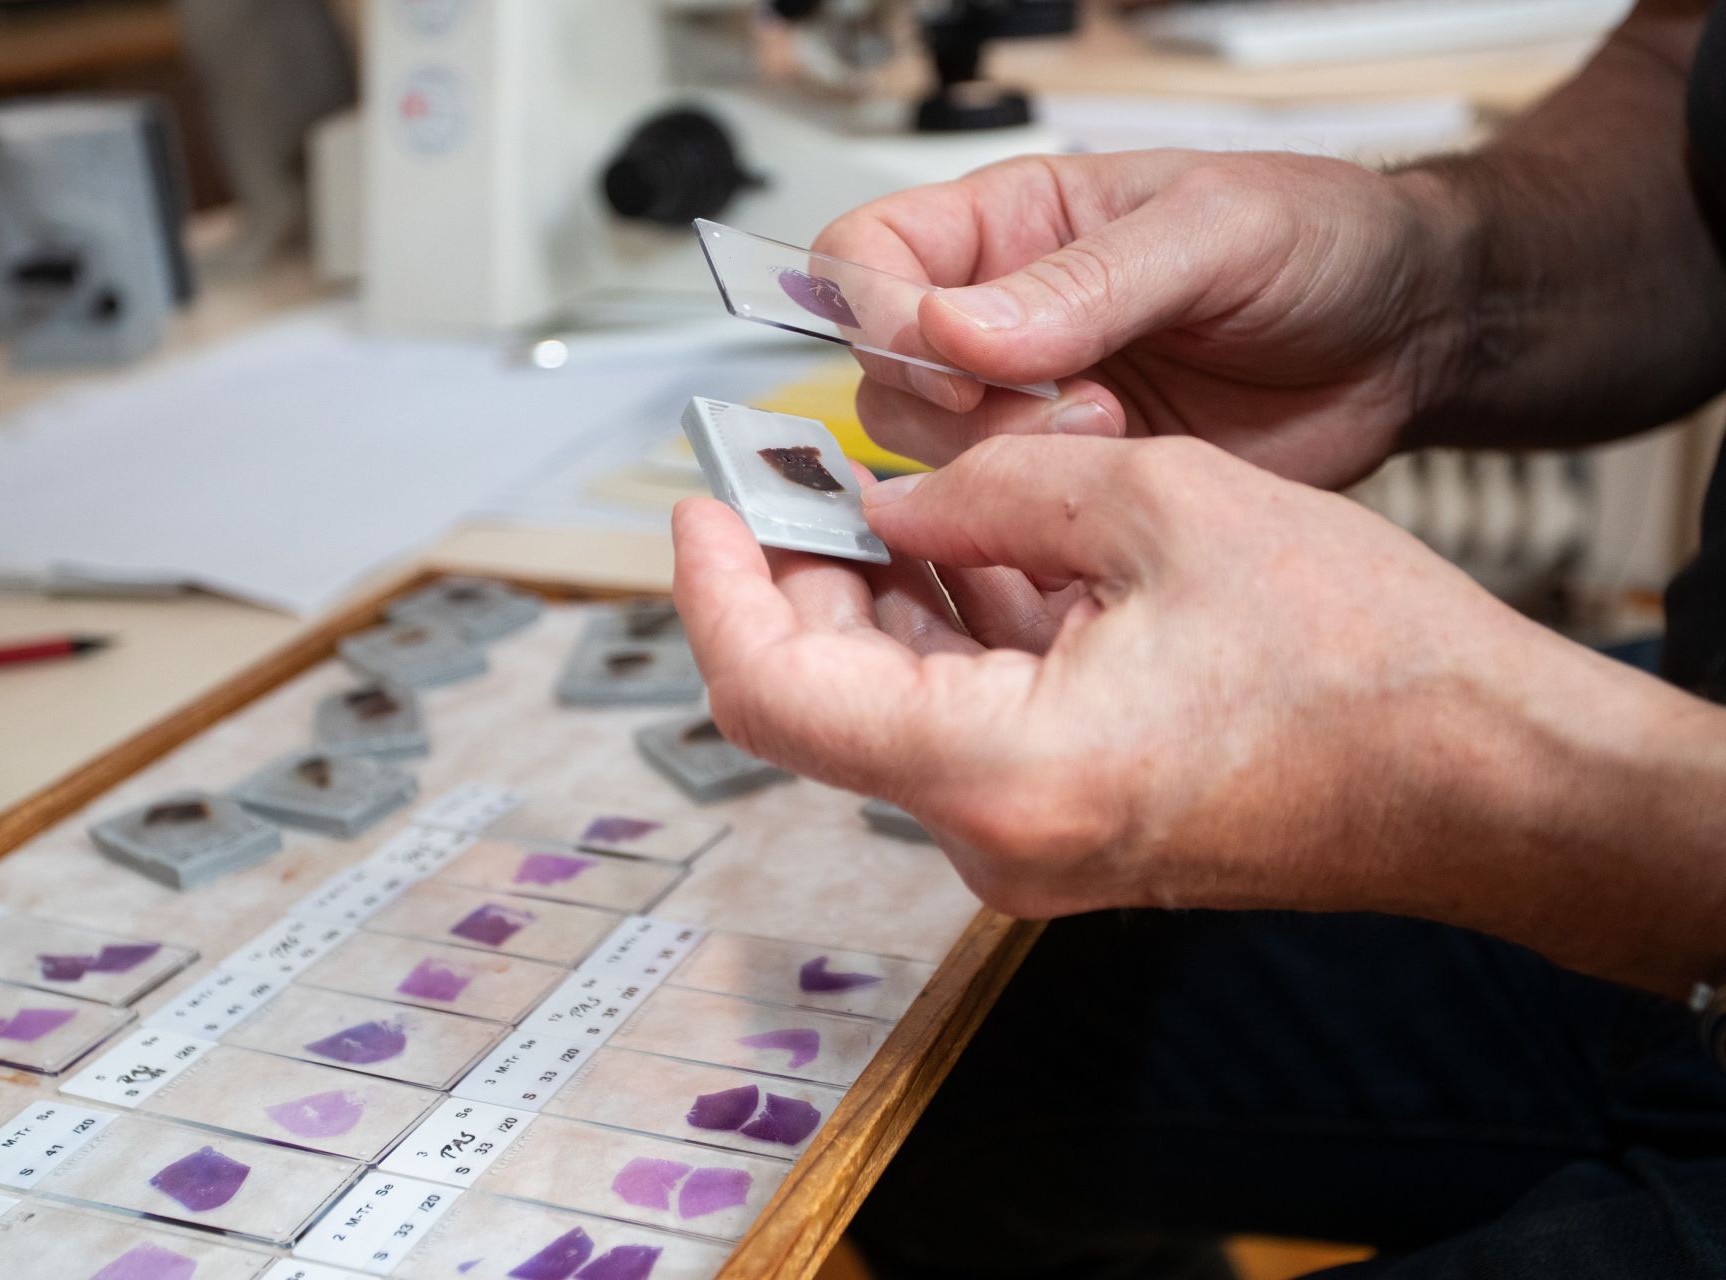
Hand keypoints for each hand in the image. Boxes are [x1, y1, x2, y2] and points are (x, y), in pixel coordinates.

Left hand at [672, 434, 1725, 993]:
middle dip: (801, 570)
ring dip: (881, 594)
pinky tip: (979, 545)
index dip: (715, 589)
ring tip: (898, 485)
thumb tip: (894, 496)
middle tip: (800, 463)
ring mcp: (1027, 845)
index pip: (773, 691)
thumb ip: (992, 488)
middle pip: (823, 694)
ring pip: (891, 704)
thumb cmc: (1368, 665)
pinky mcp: (1062, 827)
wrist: (1482, 778)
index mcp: (1001, 774)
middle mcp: (995, 839)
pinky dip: (951, 633)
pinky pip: (963, 723)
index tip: (701, 504)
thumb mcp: (1160, 505)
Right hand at [812, 151, 1472, 488]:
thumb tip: (955, 329)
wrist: (1408, 342)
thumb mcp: (1214, 232)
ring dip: (1008, 465)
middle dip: (961, 409)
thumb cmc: (1324, 247)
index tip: (959, 358)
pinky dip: (1036, 522)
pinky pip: (999, 518)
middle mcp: (1002, 320)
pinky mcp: (1072, 483)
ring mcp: (1032, 406)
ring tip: (1119, 433)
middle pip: (882, 375)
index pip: (867, 259)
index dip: (882, 316)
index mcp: (1013, 227)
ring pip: (930, 458)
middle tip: (1078, 403)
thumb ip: (1083, 282)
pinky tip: (1115, 492)